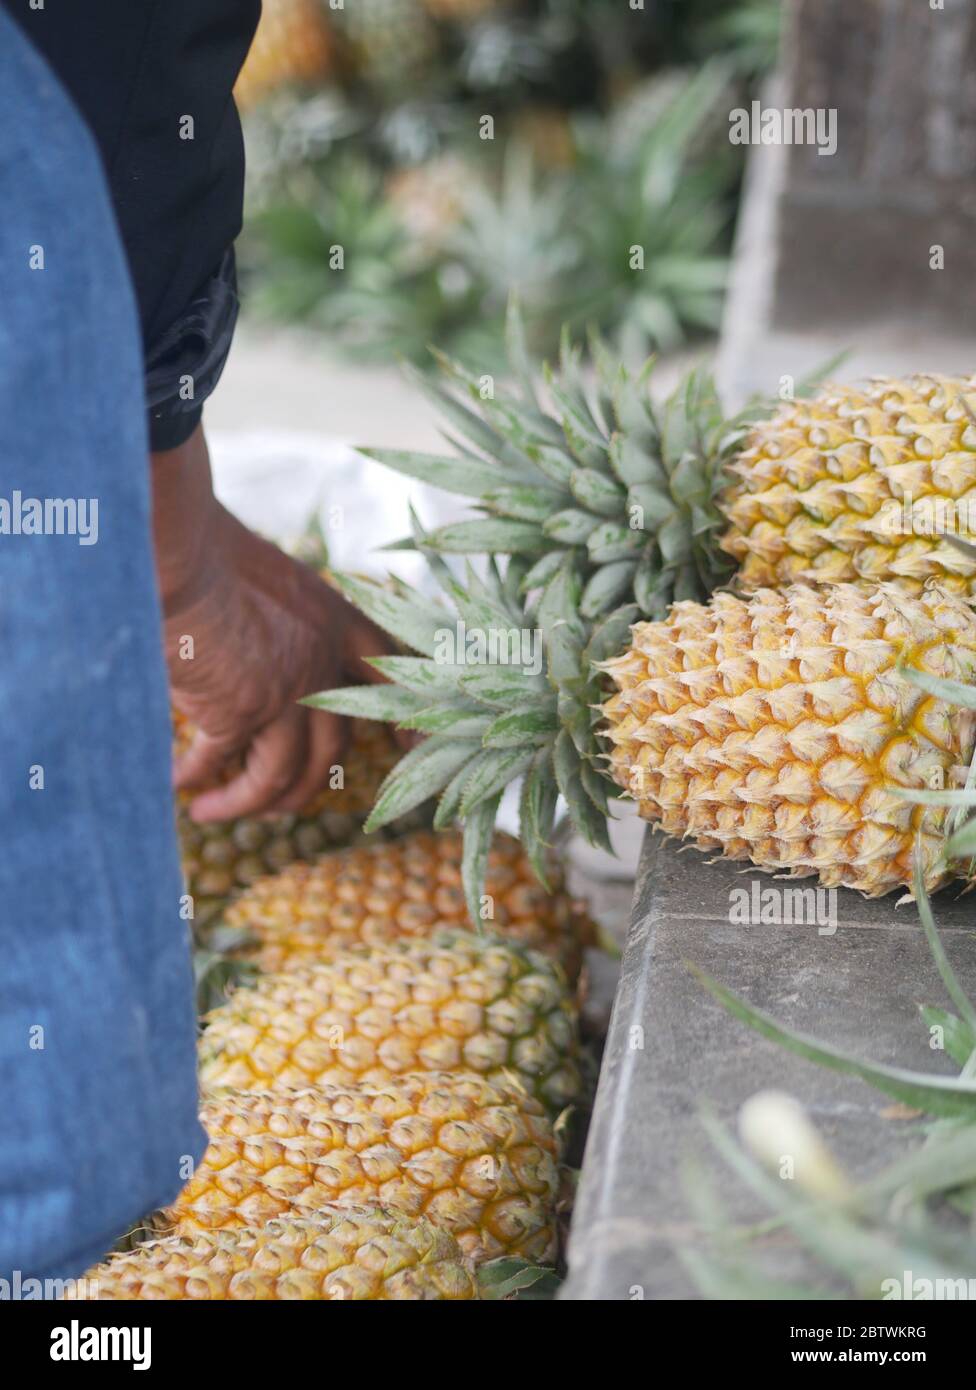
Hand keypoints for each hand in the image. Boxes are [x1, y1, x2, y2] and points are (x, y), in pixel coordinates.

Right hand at [153, 425, 389, 819]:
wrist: (182, 552)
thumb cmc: (211, 553)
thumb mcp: (273, 581)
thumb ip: (286, 624)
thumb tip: (264, 659)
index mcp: (335, 622)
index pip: (385, 674)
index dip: (400, 714)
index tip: (411, 748)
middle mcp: (321, 662)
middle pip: (332, 748)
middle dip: (302, 787)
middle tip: (276, 806)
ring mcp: (286, 691)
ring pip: (280, 774)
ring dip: (246, 803)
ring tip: (210, 813)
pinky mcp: (241, 710)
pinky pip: (221, 762)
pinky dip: (197, 778)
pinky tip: (178, 784)